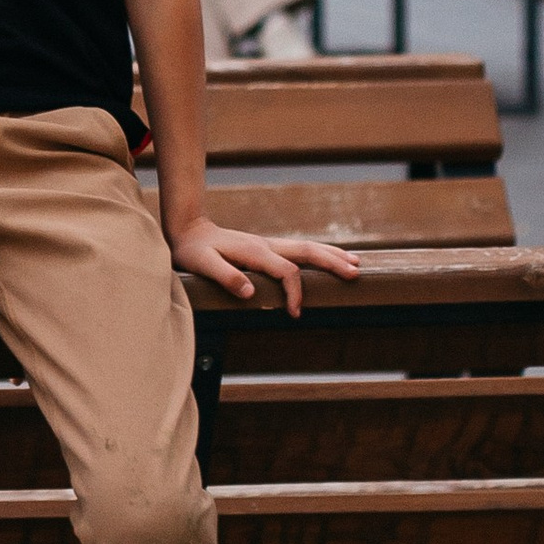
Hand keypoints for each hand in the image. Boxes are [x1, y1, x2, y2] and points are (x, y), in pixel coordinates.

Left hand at [163, 217, 360, 316]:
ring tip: (355, 263)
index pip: (287, 272)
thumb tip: (252, 292)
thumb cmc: (193, 251)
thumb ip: (226, 277)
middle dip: (332, 262)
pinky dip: (319, 254)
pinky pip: (299, 250)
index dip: (295, 293)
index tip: (295, 314)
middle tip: (355, 274)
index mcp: (255, 252)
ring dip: (331, 255)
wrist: (188, 230)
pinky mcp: (266, 248)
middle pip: (308, 251)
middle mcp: (266, 246)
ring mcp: (268, 245)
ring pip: (307, 248)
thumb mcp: (202, 265)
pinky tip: (328, 259)